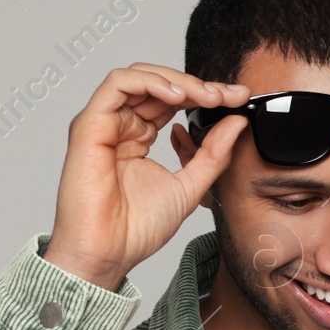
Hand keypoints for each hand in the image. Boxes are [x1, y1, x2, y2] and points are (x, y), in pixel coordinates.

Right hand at [41, 62, 251, 290]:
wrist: (109, 252)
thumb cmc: (137, 228)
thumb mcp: (190, 186)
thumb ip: (213, 154)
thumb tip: (237, 123)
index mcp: (140, 136)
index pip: (173, 101)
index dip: (206, 95)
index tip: (239, 99)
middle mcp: (121, 125)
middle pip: (159, 84)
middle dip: (198, 85)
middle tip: (228, 95)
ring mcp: (105, 122)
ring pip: (140, 77)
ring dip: (177, 81)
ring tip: (206, 96)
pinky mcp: (90, 124)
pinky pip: (118, 84)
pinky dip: (150, 82)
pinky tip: (177, 97)